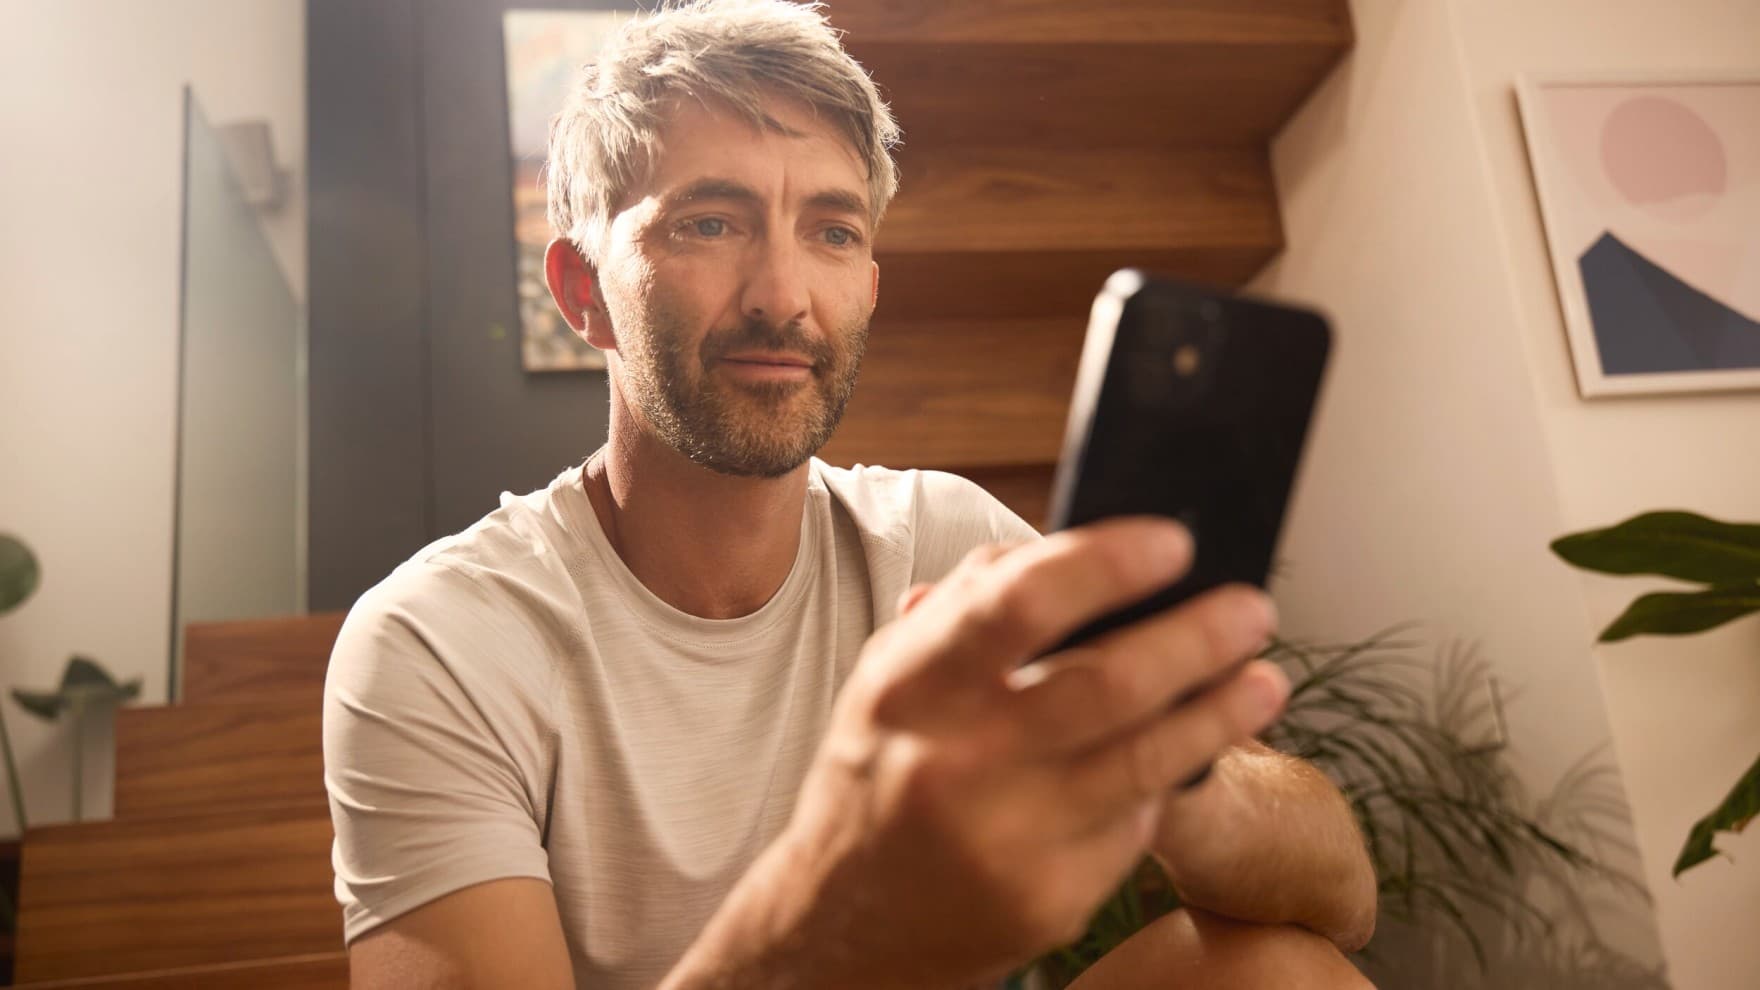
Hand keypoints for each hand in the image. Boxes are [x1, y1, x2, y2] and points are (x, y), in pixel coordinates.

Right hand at [675, 518, 1288, 988]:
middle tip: (1250, 609)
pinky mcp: (1049, 900)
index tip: (1173, 542)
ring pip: (1146, 761)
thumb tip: (1072, 548)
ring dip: (1222, 711)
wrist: (845, 920)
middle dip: (1199, 638)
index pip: (1018, 605)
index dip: (1106, 564)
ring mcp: (1005, 839)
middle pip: (1108, 685)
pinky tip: (1181, 757)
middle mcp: (955, 763)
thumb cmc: (884, 774)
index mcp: (909, 688)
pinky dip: (1162, 784)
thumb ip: (969, 608)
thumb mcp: (893, 678)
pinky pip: (1133, 826)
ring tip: (1265, 679)